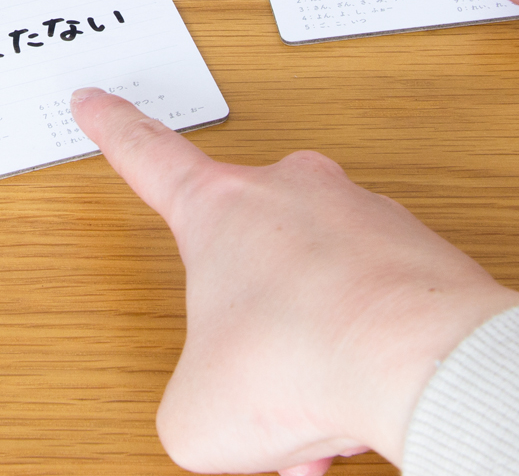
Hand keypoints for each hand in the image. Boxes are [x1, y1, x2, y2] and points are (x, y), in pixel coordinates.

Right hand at [71, 88, 518, 473]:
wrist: (422, 363)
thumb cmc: (305, 362)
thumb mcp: (194, 412)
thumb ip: (189, 401)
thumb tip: (219, 410)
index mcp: (219, 207)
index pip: (146, 155)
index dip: (114, 129)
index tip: (96, 102)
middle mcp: (292, 193)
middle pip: (244, 257)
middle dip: (246, 325)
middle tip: (252, 377)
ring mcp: (363, 216)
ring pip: (316, 296)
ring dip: (310, 356)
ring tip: (318, 414)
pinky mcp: (421, 253)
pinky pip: (375, 312)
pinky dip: (365, 361)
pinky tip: (366, 405)